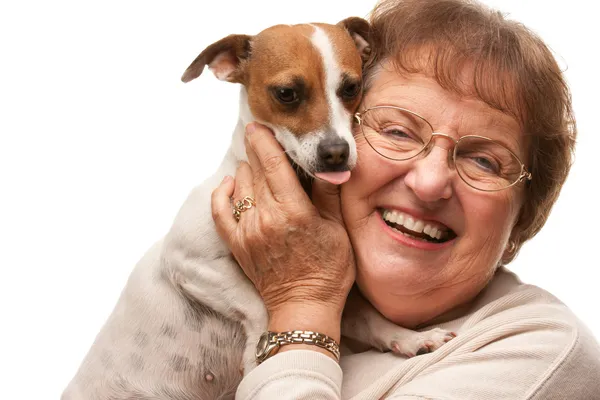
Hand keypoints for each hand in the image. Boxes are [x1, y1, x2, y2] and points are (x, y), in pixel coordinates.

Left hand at [211, 123, 354, 336]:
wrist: (303, 306)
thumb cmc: (328, 270)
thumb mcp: (337, 229)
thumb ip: (328, 193)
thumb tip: (330, 162)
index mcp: (293, 210)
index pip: (272, 163)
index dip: (264, 139)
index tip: (260, 124)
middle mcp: (265, 217)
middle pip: (254, 170)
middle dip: (256, 150)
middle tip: (262, 138)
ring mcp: (247, 231)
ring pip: (239, 185)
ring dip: (247, 170)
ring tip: (257, 165)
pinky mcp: (236, 244)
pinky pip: (219, 210)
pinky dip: (223, 193)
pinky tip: (231, 184)